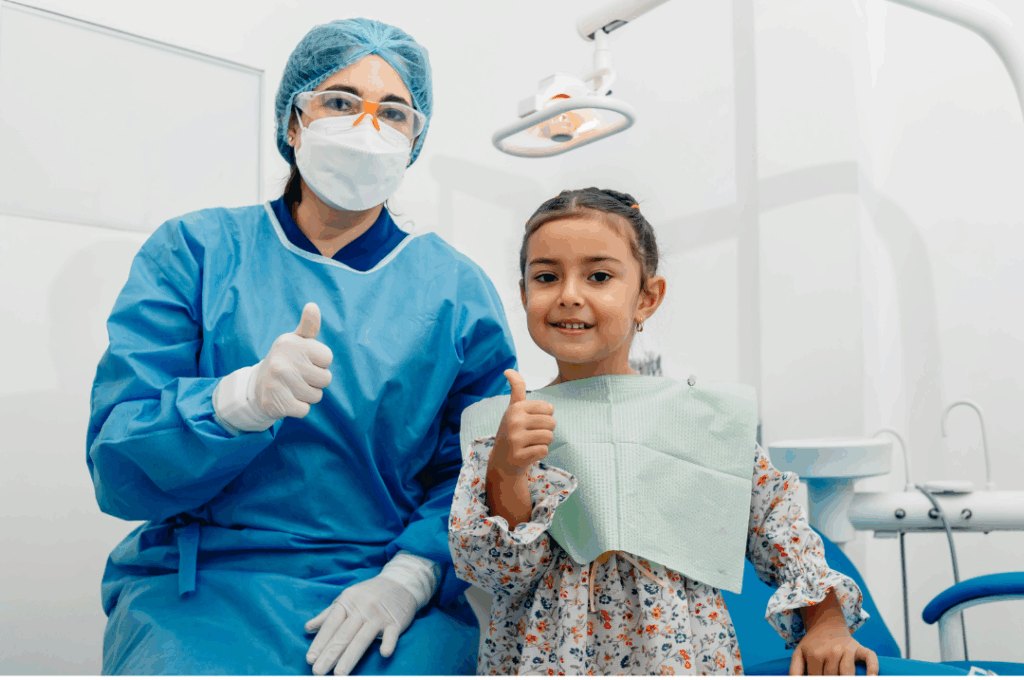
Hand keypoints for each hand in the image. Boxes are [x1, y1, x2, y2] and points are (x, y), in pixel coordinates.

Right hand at [252, 302, 332, 419]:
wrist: (257, 387)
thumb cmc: (285, 360)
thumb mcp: (295, 340)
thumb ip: (308, 325)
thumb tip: (313, 306)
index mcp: (290, 343)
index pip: (327, 358)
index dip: (320, 362)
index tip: (305, 361)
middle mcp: (283, 361)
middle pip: (326, 379)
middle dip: (316, 380)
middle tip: (299, 376)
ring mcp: (279, 383)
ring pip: (316, 396)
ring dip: (308, 395)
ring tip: (293, 387)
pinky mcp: (277, 402)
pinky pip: (305, 410)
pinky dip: (299, 407)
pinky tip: (288, 398)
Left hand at [305, 575, 417, 675]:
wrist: (401, 581)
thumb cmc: (370, 592)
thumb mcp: (347, 597)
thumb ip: (328, 614)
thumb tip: (308, 628)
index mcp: (347, 601)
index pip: (331, 625)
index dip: (320, 642)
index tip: (310, 659)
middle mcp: (362, 608)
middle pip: (344, 634)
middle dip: (330, 654)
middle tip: (318, 671)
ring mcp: (379, 615)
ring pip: (362, 638)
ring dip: (350, 657)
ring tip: (339, 673)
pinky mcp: (396, 621)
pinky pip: (391, 634)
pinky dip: (388, 643)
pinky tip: (383, 653)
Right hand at [487, 369, 555, 481]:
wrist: (502, 462)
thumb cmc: (513, 432)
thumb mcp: (513, 409)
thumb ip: (516, 389)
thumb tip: (508, 370)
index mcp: (515, 408)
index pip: (549, 408)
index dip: (545, 417)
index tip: (531, 423)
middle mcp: (514, 421)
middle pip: (552, 423)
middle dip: (546, 431)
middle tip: (531, 436)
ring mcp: (515, 439)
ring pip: (549, 437)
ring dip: (543, 443)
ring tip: (529, 444)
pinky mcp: (519, 456)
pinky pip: (544, 450)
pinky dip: (539, 454)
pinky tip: (527, 454)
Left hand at [790, 618, 878, 674]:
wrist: (826, 624)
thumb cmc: (813, 644)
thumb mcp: (799, 654)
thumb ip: (795, 670)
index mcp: (815, 654)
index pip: (817, 678)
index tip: (818, 678)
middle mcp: (832, 651)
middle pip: (832, 677)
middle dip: (830, 679)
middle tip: (828, 676)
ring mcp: (848, 649)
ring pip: (848, 674)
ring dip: (847, 678)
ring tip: (840, 677)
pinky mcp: (860, 648)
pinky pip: (870, 658)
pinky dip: (872, 669)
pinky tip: (870, 678)